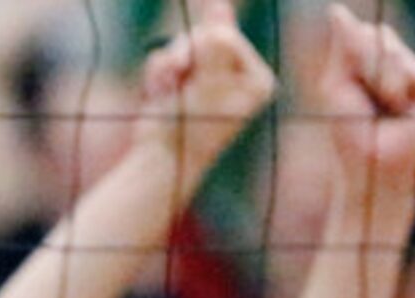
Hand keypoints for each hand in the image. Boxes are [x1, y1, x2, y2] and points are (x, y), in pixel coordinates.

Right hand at [134, 3, 278, 175]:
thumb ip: (215, 39)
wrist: (159, 164)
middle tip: (179, 87)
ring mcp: (211, 80)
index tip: (198, 85)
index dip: (204, 54)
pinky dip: (158, 75)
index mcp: (257, 79)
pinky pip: (168, 58)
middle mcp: (238, 77)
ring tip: (166, 94)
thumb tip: (219, 1)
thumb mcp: (209, 81)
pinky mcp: (186, 84)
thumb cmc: (190, 130)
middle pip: (207, 37)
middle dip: (185, 57)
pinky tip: (158, 96)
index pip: (228, 38)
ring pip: (184, 45)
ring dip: (168, 67)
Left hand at [319, 4, 414, 188]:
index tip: (345, 81)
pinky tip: (398, 111)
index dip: (352, 48)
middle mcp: (407, 68)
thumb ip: (342, 47)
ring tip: (381, 108)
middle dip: (362, 63)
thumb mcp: (337, 85)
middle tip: (363, 98)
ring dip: (377, 81)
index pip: (366, 33)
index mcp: (382, 66)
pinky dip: (395, 90)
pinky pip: (410, 71)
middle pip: (381, 35)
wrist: (371, 167)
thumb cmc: (350, 132)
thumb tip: (336, 9)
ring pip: (395, 52)